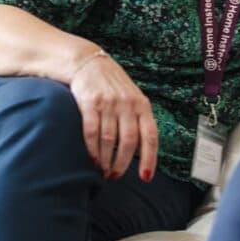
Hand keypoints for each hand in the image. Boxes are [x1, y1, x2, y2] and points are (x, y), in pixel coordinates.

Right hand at [69, 53, 158, 183]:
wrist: (89, 63)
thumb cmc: (113, 85)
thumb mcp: (133, 98)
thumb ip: (138, 120)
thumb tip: (142, 152)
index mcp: (142, 104)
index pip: (150, 136)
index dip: (150, 158)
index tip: (145, 177)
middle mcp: (127, 104)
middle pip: (128, 141)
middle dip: (122, 164)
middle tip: (115, 175)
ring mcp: (109, 103)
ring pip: (109, 140)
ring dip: (105, 160)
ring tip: (102, 170)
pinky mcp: (90, 102)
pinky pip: (92, 132)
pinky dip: (92, 149)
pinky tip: (92, 158)